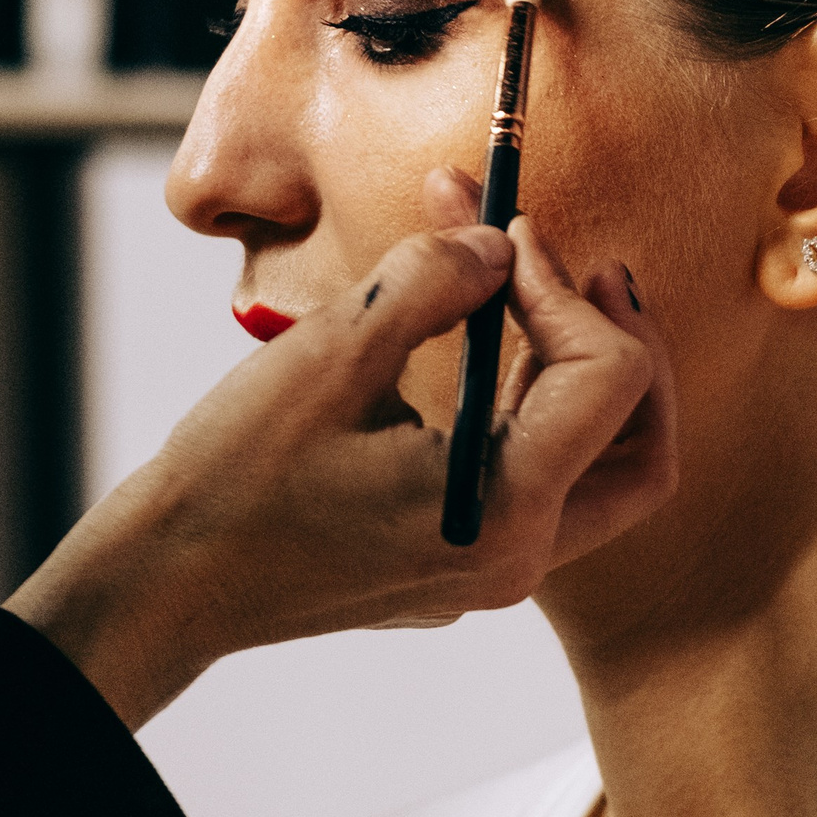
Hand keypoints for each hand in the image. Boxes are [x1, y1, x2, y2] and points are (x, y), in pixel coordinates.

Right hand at [7, 201, 676, 728]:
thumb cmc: (236, 479)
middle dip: (629, 344)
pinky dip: (540, 411)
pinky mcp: (466, 561)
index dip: (569, 290)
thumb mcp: (332, 352)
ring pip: (604, 471)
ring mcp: (495, 568)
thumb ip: (432, 282)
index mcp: (503, 507)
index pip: (610, 380)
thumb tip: (500, 244)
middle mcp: (518, 554)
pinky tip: (495, 349)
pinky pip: (545, 486)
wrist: (172, 580)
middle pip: (644, 447)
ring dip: (588, 374)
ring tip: (540, 288)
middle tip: (593, 269)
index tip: (511, 236)